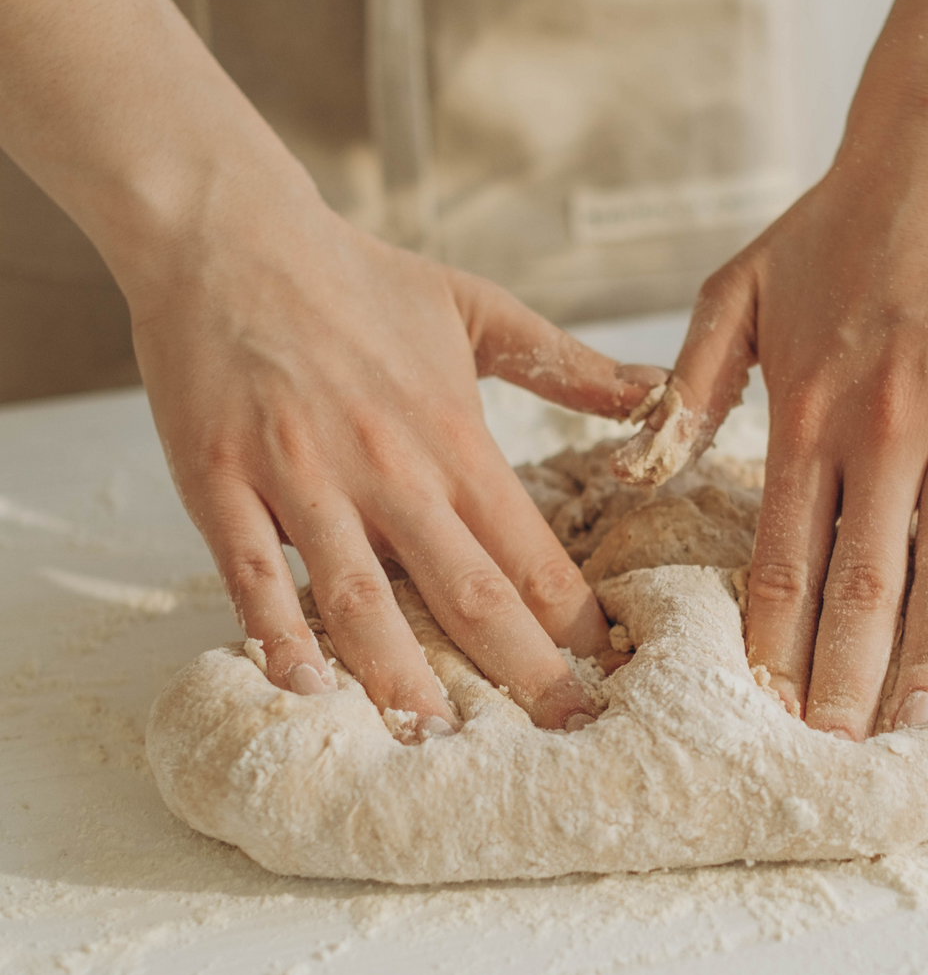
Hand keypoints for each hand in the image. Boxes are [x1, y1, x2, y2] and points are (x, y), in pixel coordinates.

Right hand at [128, 188, 661, 733]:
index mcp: (454, 436)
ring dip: (403, 676)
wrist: (231, 233)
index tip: (609, 671)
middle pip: (467, 592)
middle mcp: (389, 467)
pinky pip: (252, 573)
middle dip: (523, 672)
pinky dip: (277, 633)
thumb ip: (568, 364)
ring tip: (440, 741)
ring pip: (362, 598)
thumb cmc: (357, 276)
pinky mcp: (223, 481)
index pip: (531, 550)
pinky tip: (305, 687)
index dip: (575, 619)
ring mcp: (303, 478)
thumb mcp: (478, 308)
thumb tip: (656, 391)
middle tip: (566, 733)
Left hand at [654, 115, 927, 739]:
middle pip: (864, 582)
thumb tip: (643, 471)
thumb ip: (686, 384)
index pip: (782, 556)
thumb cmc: (834, 224)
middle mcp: (884, 422)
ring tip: (914, 725)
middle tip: (838, 751)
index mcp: (804, 405)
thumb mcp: (734, 288)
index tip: (770, 707)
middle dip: (849, 678)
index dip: (776, 641)